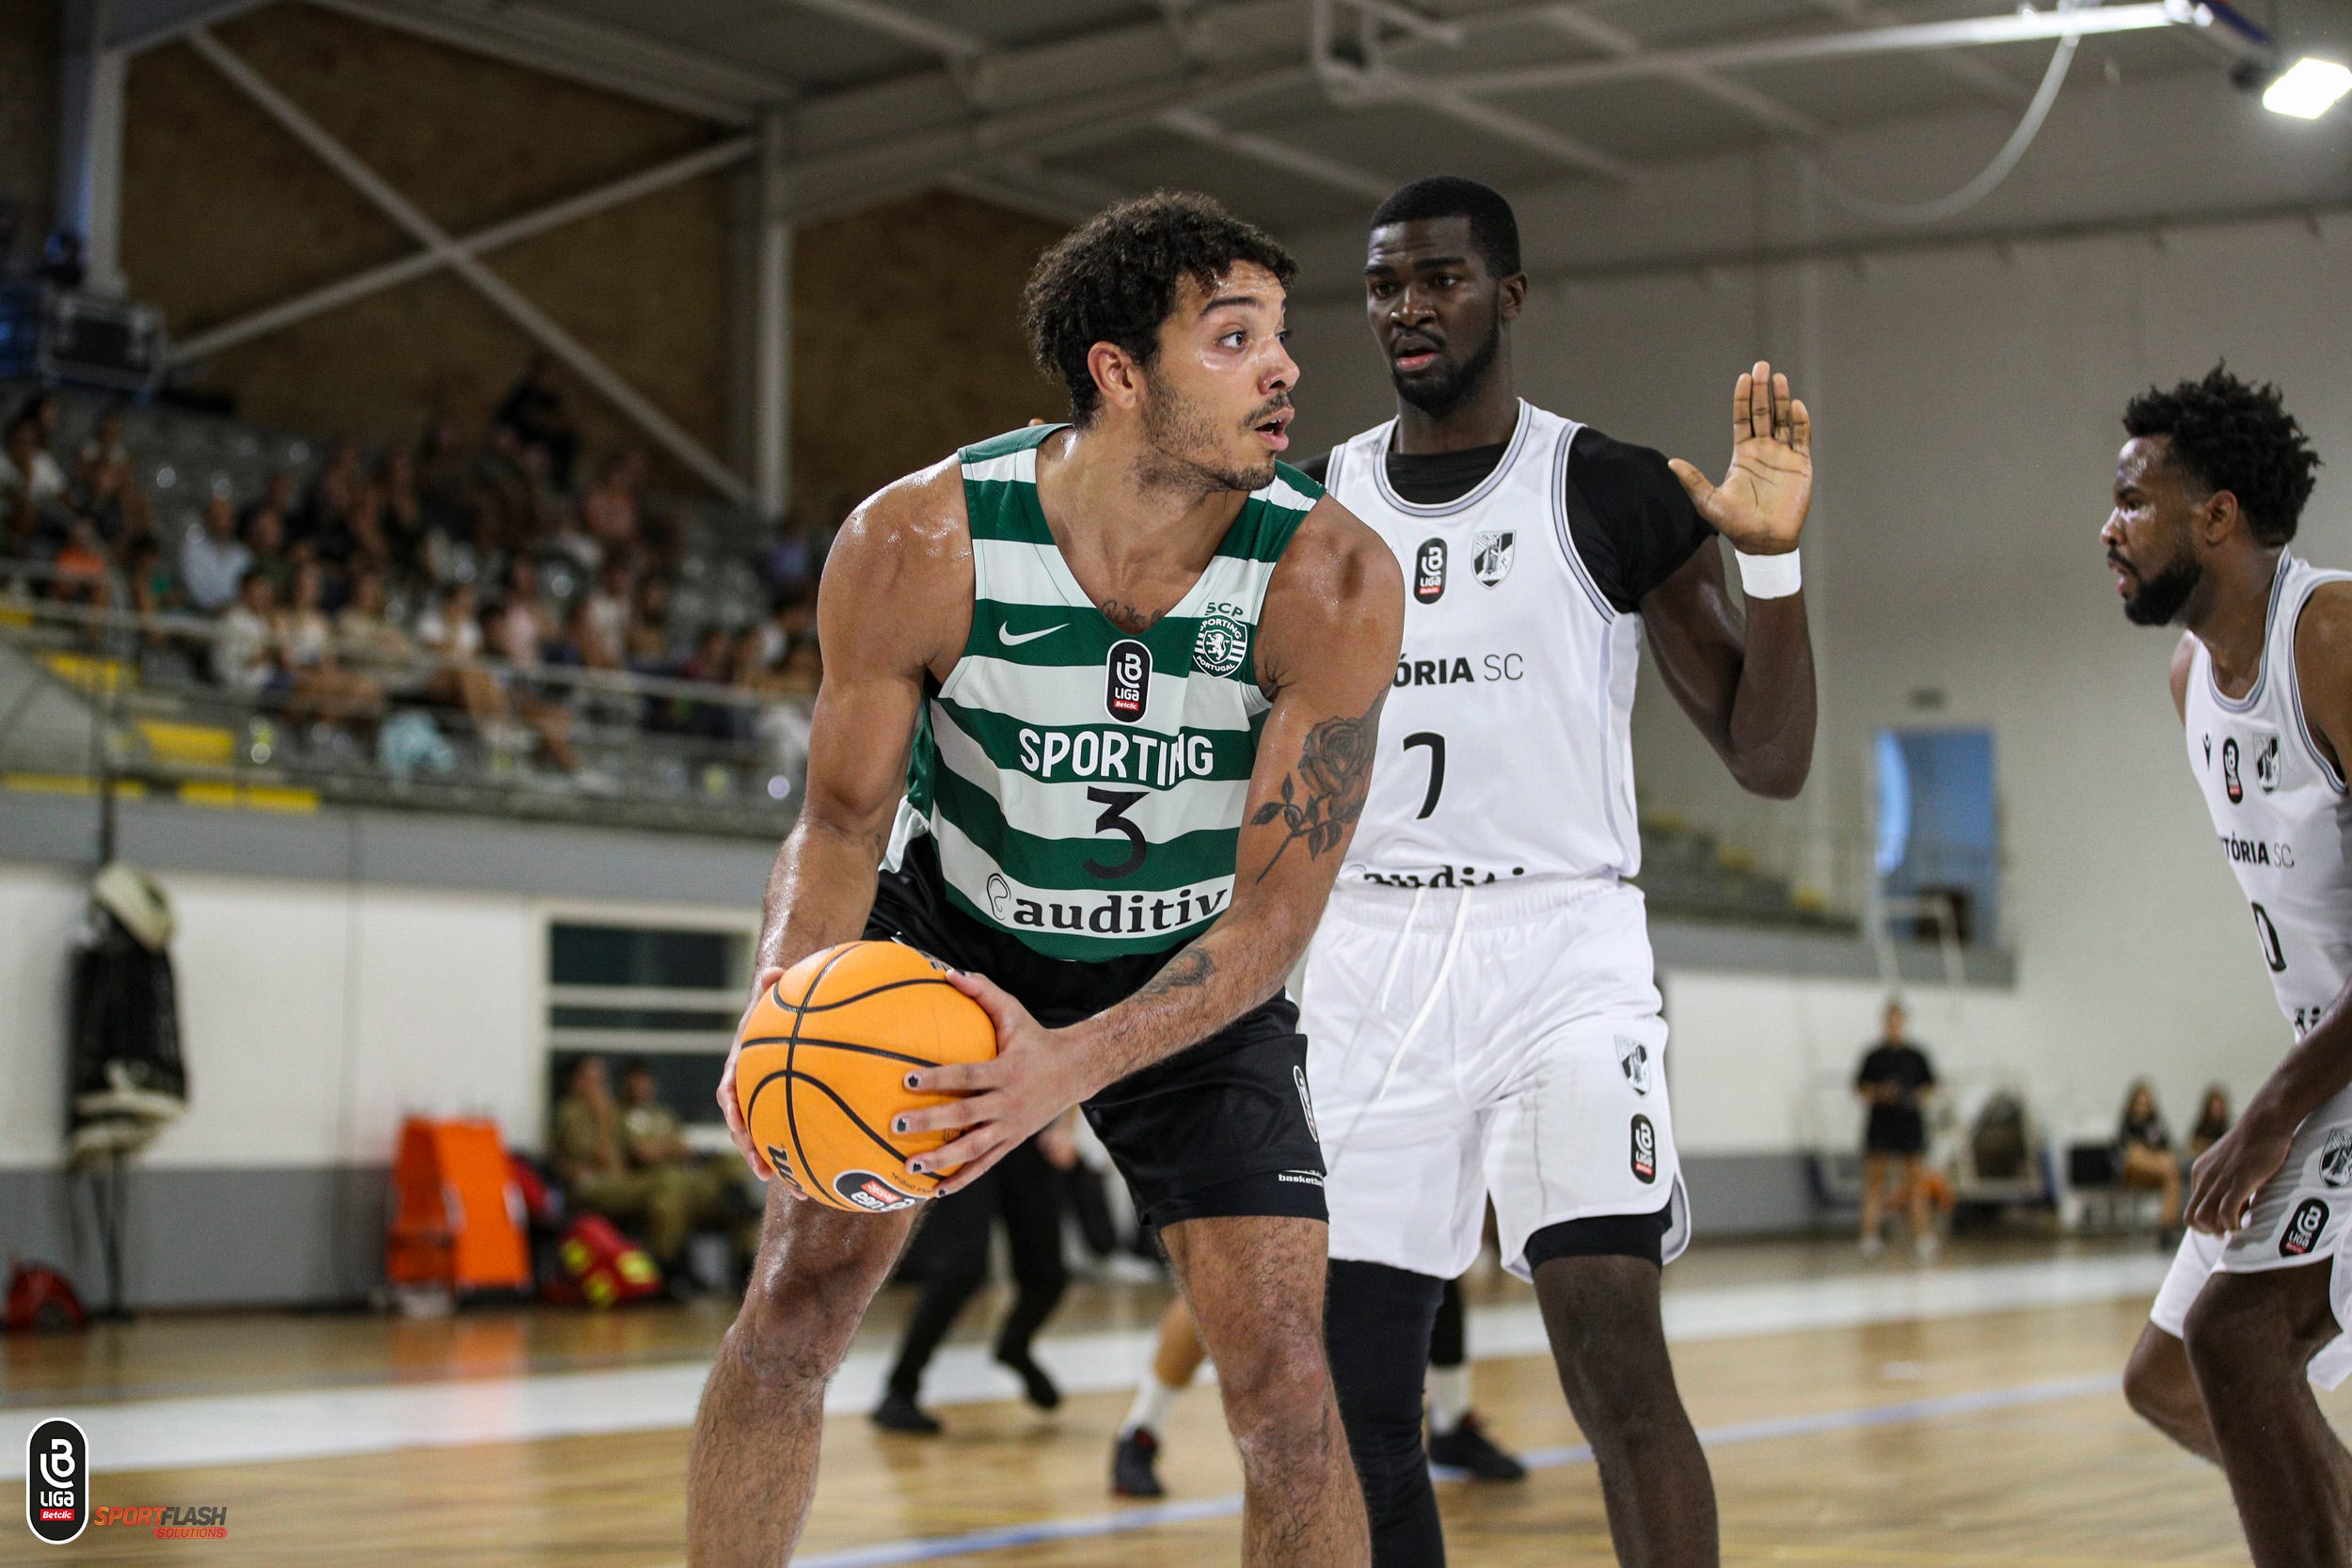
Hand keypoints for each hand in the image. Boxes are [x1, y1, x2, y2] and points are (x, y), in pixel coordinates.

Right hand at [716, 966, 800, 1192]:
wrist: (780, 1022)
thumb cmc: (775, 1010)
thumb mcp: (771, 997)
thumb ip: (771, 987)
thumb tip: (774, 971)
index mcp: (739, 1072)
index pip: (730, 1096)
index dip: (734, 1114)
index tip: (740, 1127)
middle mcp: (749, 1096)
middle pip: (746, 1130)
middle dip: (754, 1153)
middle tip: (767, 1172)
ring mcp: (767, 1108)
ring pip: (769, 1143)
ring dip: (782, 1167)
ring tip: (802, 1191)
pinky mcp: (788, 1114)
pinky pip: (795, 1138)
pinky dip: (809, 1156)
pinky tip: (833, 1175)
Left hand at [895, 970, 1086, 1194]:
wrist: (1076, 1071)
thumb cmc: (1035, 1038)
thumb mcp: (1014, 1012)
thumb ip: (983, 991)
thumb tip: (947, 972)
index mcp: (1006, 1071)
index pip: (967, 1075)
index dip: (938, 1077)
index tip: (906, 1079)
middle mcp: (1009, 1102)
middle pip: (965, 1114)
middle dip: (931, 1120)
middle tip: (896, 1124)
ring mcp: (1011, 1127)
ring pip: (974, 1148)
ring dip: (942, 1159)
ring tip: (910, 1166)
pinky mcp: (1012, 1142)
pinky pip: (985, 1165)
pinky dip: (962, 1179)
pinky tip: (936, 1190)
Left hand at [1667, 360, 1812, 556]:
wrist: (1764, 541)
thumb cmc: (1736, 524)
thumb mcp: (1709, 501)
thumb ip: (1693, 480)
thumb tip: (1671, 462)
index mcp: (1743, 454)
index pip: (1743, 419)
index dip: (1743, 398)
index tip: (1743, 377)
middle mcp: (1763, 450)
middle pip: (1764, 412)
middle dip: (1762, 390)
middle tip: (1762, 366)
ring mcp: (1783, 455)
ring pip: (1783, 420)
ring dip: (1781, 399)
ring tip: (1778, 378)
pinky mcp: (1801, 464)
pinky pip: (1802, 438)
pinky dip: (1800, 422)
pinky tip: (1796, 407)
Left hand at [2184, 1107, 2295, 1235]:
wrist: (2264, 1122)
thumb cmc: (2254, 1143)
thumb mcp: (2231, 1163)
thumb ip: (2227, 1182)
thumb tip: (2235, 1208)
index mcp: (2200, 1172)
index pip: (2191, 1209)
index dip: (2204, 1224)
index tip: (2222, 1228)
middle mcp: (2205, 1177)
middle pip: (2193, 1217)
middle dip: (2208, 1231)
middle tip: (2228, 1233)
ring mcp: (2220, 1179)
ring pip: (2205, 1217)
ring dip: (2219, 1230)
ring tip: (2236, 1229)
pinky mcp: (2239, 1180)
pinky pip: (2226, 1212)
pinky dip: (2232, 1225)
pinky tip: (2243, 1225)